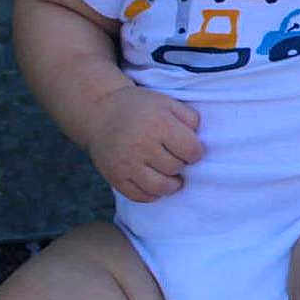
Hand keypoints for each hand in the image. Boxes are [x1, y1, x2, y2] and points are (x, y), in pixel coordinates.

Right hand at [85, 84, 203, 201]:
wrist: (100, 111)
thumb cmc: (141, 108)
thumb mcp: (168, 103)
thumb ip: (190, 119)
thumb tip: (199, 142)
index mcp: (158, 124)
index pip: (191, 151)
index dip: (195, 152)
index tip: (189, 149)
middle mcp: (141, 145)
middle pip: (176, 167)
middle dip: (181, 164)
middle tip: (174, 157)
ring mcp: (126, 163)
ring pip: (160, 187)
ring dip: (171, 184)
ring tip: (170, 175)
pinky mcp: (115, 176)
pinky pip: (140, 196)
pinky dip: (152, 194)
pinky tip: (154, 182)